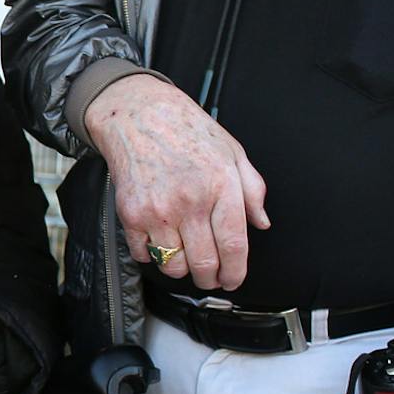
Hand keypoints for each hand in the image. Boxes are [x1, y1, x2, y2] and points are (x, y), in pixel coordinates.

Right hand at [82, 74, 269, 291]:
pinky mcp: (132, 214)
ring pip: (174, 265)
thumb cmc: (187, 130)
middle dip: (211, 279)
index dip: (236, 272)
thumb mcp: (233, 152)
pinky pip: (144, 254)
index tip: (233, 279)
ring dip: (182, 269)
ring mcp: (159, 210)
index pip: (234, 246)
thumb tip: (261, 222)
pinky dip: (152, 255)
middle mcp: (191, 202)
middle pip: (205, 264)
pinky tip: (159, 240)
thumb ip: (253, 189)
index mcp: (221, 186)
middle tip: (211, 277)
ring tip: (185, 257)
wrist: (138, 114)